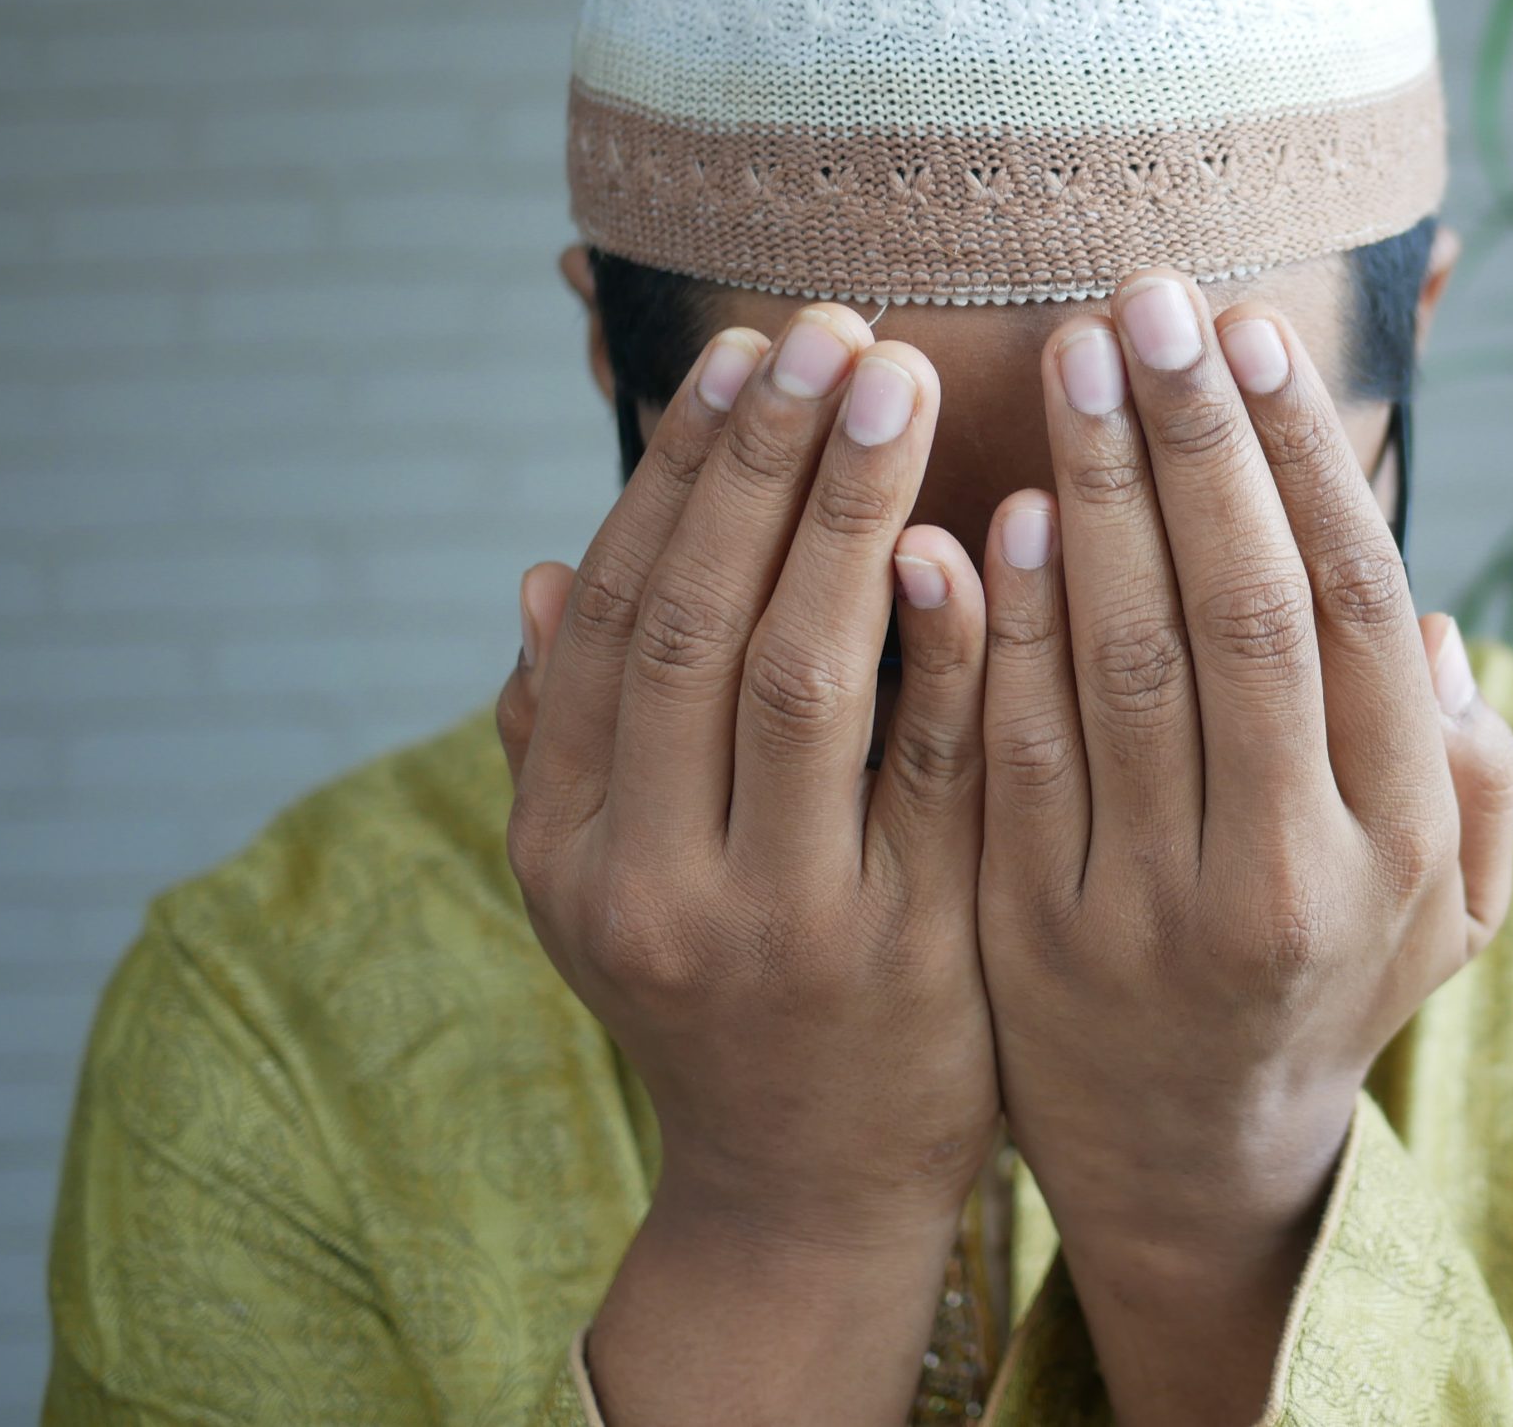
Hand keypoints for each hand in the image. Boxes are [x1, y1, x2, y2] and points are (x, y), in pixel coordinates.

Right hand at [495, 307, 994, 1425]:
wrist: (808, 1186)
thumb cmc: (720, 992)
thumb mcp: (605, 880)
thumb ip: (569, 736)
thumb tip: (537, 573)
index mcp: (566, 839)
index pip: (614, 617)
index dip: (675, 475)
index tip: (741, 353)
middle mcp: (648, 876)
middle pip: (697, 623)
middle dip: (763, 462)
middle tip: (832, 326)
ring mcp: (777, 917)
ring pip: (801, 678)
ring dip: (846, 513)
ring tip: (899, 381)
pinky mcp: (904, 949)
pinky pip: (930, 771)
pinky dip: (948, 646)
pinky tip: (975, 535)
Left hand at [972, 271, 1512, 1423]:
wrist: (1190, 1161)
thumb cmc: (1327, 985)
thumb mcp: (1448, 908)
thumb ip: (1469, 773)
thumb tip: (1430, 620)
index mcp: (1399, 838)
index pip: (1351, 604)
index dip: (1300, 457)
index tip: (1251, 331)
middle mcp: (1288, 871)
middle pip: (1242, 612)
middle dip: (1193, 439)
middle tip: (1146, 294)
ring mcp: (1152, 910)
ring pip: (1123, 667)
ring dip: (1095, 498)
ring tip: (1070, 360)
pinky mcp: (1032, 934)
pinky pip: (1011, 754)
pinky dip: (1003, 630)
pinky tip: (988, 514)